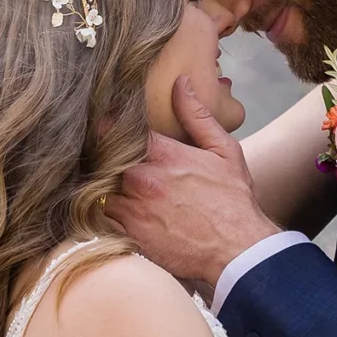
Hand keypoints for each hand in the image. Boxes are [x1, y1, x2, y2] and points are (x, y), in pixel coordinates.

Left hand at [107, 76, 279, 283]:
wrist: (239, 252)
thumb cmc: (234, 201)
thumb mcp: (224, 151)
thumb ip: (197, 116)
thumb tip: (181, 83)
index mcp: (164, 155)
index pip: (120, 129)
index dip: (111, 127)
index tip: (106, 126)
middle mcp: (142, 180)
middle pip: (103, 160)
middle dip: (103, 157)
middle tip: (101, 154)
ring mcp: (133, 210)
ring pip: (98, 189)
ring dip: (101, 185)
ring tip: (106, 183)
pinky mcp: (129, 237)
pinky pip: (101, 220)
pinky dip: (102, 213)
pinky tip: (112, 210)